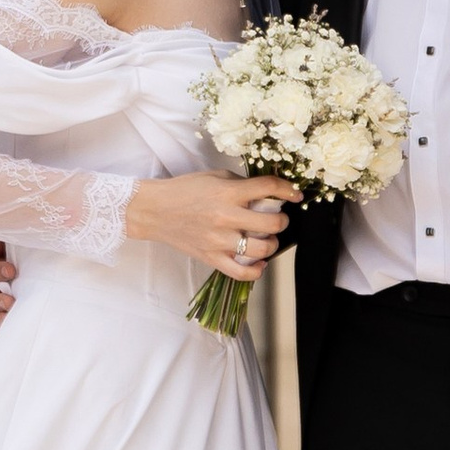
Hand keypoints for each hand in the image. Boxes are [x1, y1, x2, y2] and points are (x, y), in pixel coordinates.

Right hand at [123, 174, 297, 275]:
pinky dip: (256, 270)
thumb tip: (266, 194)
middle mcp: (225, 217)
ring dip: (272, 244)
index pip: (268, 188)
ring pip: (261, 249)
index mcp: (227, 192)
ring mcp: (218, 240)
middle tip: (278, 218)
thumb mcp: (215, 177)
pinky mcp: (211, 257)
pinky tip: (259, 263)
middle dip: (282, 220)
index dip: (288, 190)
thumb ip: (241, 185)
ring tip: (266, 239)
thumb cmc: (184, 190)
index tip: (295, 194)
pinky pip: (241, 273)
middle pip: (271, 222)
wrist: (154, 210)